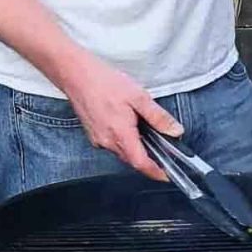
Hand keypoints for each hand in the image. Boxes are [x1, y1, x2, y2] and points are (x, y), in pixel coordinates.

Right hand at [58, 51, 183, 177]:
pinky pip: (113, 145)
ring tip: (146, 133)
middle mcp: (107, 142)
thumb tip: (175, 131)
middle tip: (164, 151)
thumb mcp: (138, 97)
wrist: (76, 75)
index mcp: (121, 134)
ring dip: (137, 148)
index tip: (168, 175)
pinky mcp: (93, 136)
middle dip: (149, 159)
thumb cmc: (103, 83)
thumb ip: (158, 117)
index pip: (142, 164)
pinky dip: (125, 141)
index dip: (157, 172)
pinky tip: (129, 126)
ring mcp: (98, 140)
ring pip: (123, 153)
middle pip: (133, 160)